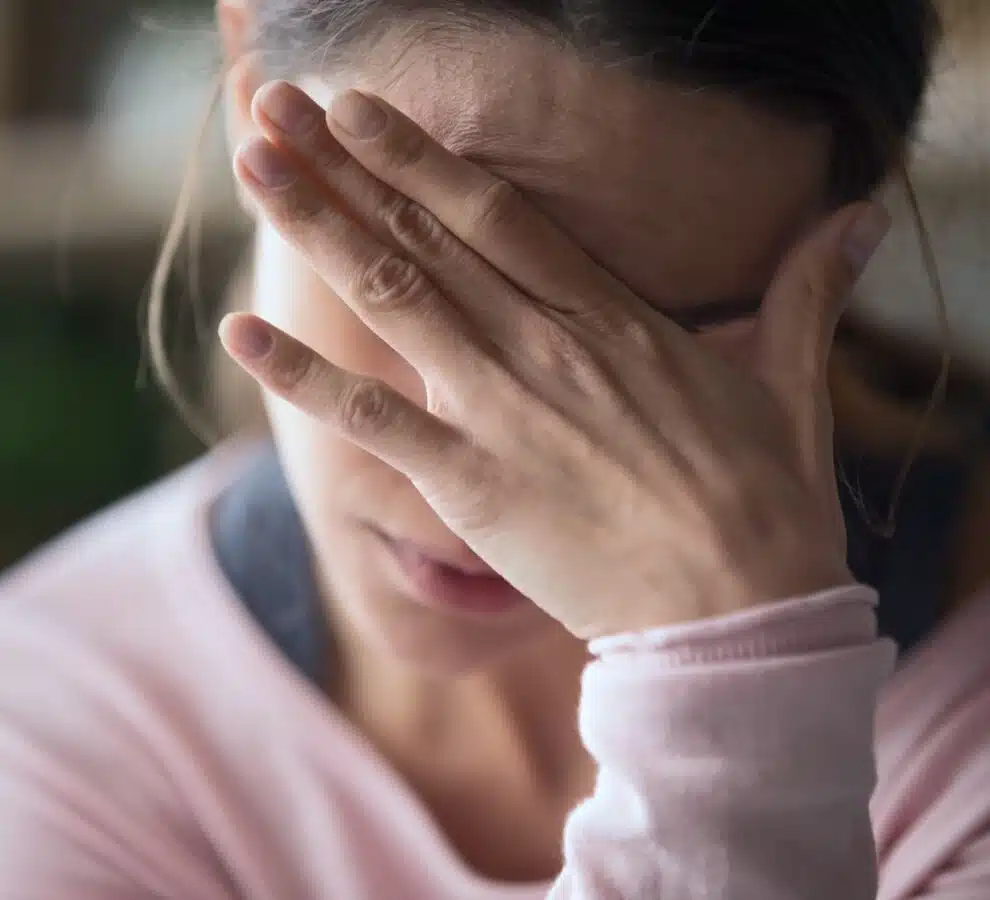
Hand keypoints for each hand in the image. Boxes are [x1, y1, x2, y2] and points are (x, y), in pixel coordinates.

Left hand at [220, 81, 888, 639]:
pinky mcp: (471, 485)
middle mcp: (544, 347)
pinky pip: (371, 420)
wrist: (737, 612)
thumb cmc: (764, 500)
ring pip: (392, 299)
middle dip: (345, 168)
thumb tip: (859, 219)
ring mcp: (500, 412)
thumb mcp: (790, 383)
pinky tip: (240, 332)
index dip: (423, 158)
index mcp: (611, 320)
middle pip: (426, 238)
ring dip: (316, 228)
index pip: (498, 215)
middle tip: (275, 110)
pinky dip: (302, 376)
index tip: (364, 112)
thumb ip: (805, 295)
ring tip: (255, 167)